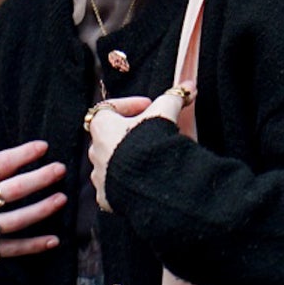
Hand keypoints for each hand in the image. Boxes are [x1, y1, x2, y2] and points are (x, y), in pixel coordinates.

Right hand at [0, 140, 66, 284]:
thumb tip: (12, 161)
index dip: (21, 155)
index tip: (43, 147)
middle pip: (10, 190)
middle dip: (38, 178)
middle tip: (59, 169)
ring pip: (15, 220)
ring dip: (41, 209)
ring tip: (61, 199)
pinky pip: (10, 248)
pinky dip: (33, 245)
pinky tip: (52, 239)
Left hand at [87, 86, 192, 210]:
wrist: (150, 183)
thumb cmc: (150, 144)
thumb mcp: (164, 113)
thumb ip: (174, 98)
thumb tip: (189, 87)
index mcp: (101, 127)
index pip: (109, 107)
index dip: (130, 104)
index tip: (148, 105)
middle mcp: (94, 151)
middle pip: (109, 136)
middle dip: (129, 133)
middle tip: (151, 132)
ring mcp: (99, 176)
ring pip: (111, 162)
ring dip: (127, 158)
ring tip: (150, 159)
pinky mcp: (105, 197)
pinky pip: (114, 186)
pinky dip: (126, 182)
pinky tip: (144, 180)